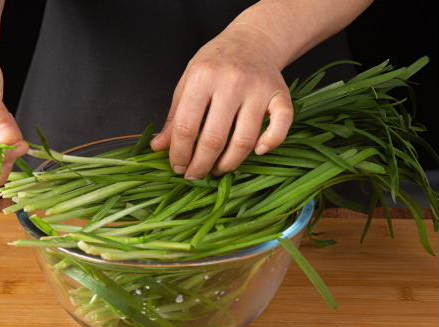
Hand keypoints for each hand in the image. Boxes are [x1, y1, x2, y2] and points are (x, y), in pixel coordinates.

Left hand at [151, 24, 292, 179]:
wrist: (253, 40)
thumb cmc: (215, 63)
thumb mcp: (188, 82)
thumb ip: (174, 116)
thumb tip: (158, 147)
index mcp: (202, 77)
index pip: (186, 126)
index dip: (179, 153)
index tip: (177, 167)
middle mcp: (231, 82)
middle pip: (214, 138)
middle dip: (201, 165)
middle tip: (195, 175)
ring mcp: (258, 89)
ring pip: (244, 140)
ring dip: (229, 163)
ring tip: (218, 169)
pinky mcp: (281, 95)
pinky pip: (280, 126)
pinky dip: (270, 143)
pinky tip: (257, 151)